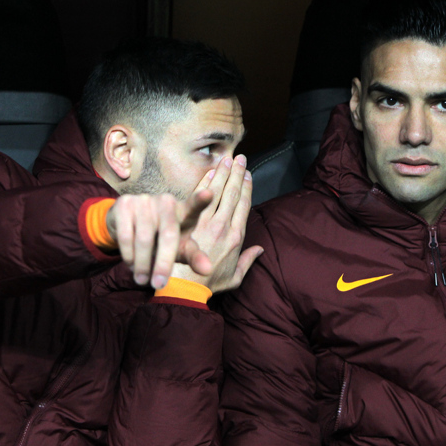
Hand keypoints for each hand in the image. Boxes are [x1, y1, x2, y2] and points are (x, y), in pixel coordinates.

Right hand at [106, 189, 213, 288]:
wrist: (128, 224)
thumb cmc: (162, 239)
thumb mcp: (180, 249)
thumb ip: (194, 257)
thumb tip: (208, 270)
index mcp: (184, 212)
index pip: (194, 206)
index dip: (201, 200)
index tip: (209, 194)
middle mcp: (166, 202)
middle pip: (168, 236)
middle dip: (163, 264)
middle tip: (158, 285)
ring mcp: (145, 200)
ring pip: (144, 239)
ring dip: (142, 264)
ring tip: (142, 280)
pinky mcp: (125, 203)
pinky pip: (126, 236)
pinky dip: (128, 255)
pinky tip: (131, 264)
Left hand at [172, 154, 263, 292]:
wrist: (185, 287)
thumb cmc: (210, 284)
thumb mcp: (235, 277)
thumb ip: (248, 260)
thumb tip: (260, 250)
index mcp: (237, 237)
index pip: (244, 205)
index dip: (246, 187)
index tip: (248, 174)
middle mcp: (223, 226)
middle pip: (232, 194)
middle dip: (237, 174)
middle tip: (240, 158)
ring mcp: (206, 222)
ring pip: (217, 192)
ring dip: (222, 174)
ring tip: (227, 159)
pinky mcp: (190, 222)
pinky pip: (198, 198)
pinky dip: (204, 183)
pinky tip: (209, 172)